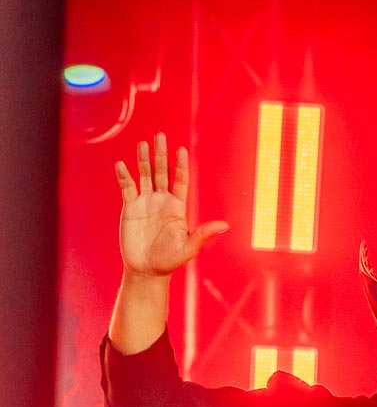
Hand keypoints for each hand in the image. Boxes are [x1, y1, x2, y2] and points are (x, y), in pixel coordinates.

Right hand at [115, 132, 228, 277]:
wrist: (147, 270)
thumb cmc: (169, 261)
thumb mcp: (188, 248)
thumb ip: (203, 234)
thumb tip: (225, 225)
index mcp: (177, 207)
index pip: (180, 180)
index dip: (180, 165)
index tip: (181, 149)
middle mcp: (162, 201)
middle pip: (161, 171)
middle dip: (161, 154)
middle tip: (160, 135)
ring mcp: (145, 202)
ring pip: (145, 175)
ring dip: (143, 159)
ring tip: (143, 144)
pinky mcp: (130, 207)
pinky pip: (127, 187)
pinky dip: (124, 176)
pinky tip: (122, 164)